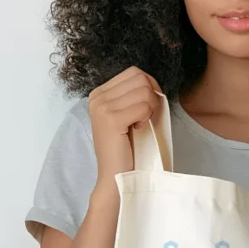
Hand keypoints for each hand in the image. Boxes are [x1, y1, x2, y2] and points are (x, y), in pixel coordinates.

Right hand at [87, 66, 163, 194]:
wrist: (115, 175)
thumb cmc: (126, 147)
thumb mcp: (127, 114)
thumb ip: (133, 95)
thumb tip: (151, 81)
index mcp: (99, 93)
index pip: (134, 72)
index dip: (149, 88)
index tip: (146, 109)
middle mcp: (97, 97)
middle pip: (140, 78)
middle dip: (151, 97)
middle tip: (144, 118)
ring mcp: (101, 107)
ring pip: (144, 91)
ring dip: (149, 109)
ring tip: (139, 124)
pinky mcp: (111, 119)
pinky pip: (144, 107)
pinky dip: (146, 118)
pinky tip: (137, 129)